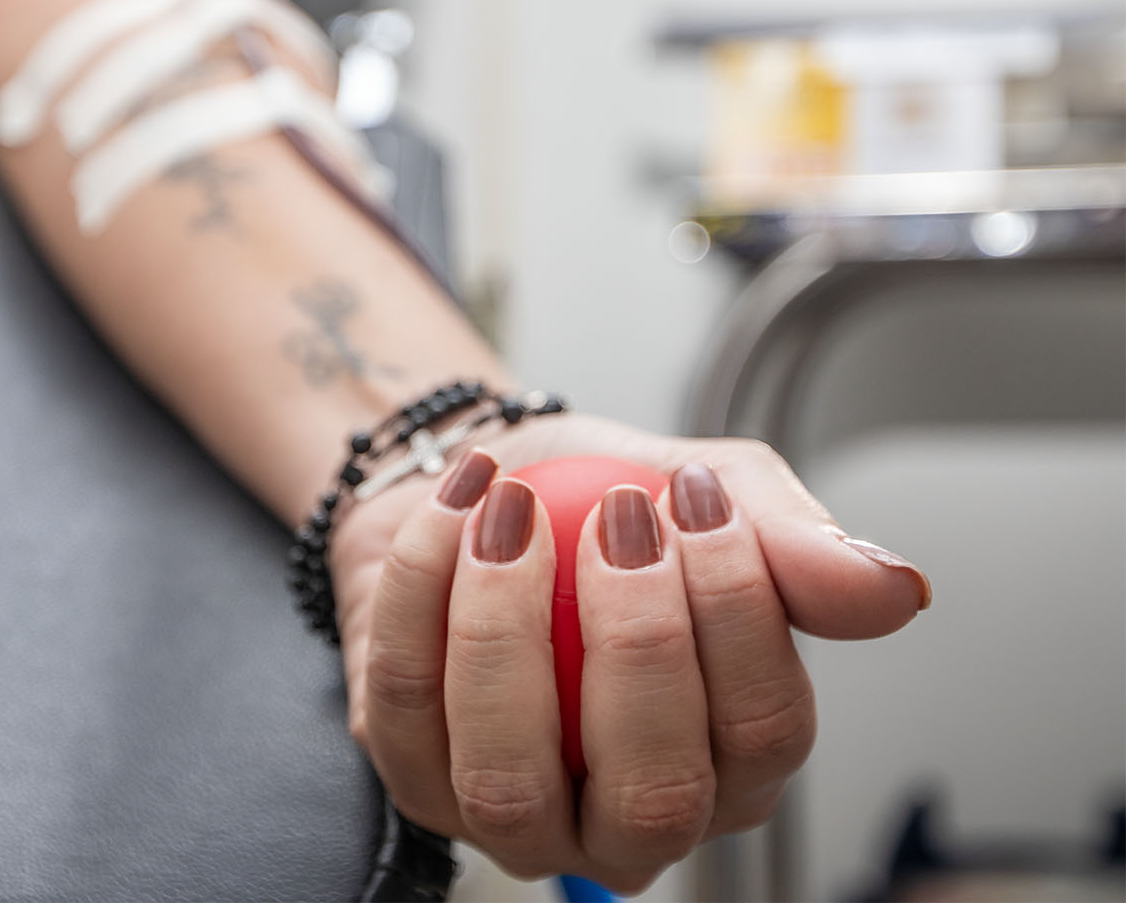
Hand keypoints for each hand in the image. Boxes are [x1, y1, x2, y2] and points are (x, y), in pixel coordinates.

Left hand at [328, 413, 929, 892]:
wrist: (481, 484)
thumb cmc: (601, 499)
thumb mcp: (709, 493)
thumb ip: (794, 543)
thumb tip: (896, 591)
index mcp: (728, 762)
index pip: (764, 735)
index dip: (737, 614)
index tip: (698, 500)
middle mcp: (627, 818)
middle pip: (654, 792)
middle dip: (640, 644)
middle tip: (623, 518)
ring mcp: (514, 817)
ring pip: (510, 779)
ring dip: (507, 628)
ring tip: (514, 511)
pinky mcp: (415, 778)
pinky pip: (406, 707)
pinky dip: (421, 596)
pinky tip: (453, 511)